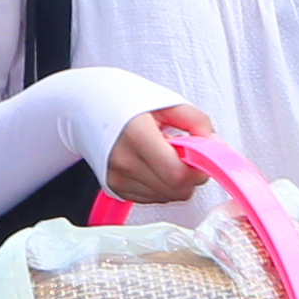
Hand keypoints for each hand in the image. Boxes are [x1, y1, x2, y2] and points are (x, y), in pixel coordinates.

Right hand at [102, 99, 218, 206]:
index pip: (177, 174)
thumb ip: (196, 122)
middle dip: (190, 176)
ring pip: (166, 197)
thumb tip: (214, 145)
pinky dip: (161, 186)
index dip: (198, 170)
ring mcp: (117, 178)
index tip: (201, 157)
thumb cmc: (122, 99)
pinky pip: (152, 198)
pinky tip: (153, 164)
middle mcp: (124, 161)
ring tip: (164, 154)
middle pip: (175, 190)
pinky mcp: (114, 188)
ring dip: (175, 182)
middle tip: (184, 153)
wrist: (84, 105)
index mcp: (136, 135)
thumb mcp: (165, 101)